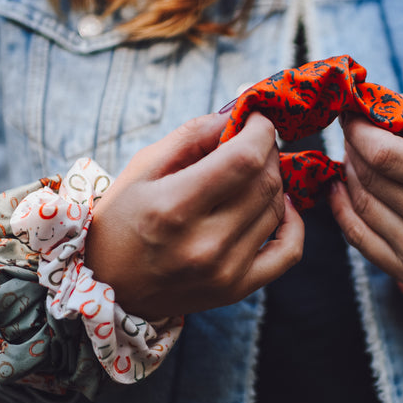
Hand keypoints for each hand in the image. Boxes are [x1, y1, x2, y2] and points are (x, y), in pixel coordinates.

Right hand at [84, 112, 303, 317]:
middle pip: (265, 182)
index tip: (257, 119)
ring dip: (273, 181)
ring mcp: (224, 271)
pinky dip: (293, 222)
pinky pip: (289, 252)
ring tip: (253, 173)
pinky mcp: (237, 289)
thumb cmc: (121, 220)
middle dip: (267, 151)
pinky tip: (279, 205)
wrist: (109, 287)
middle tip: (254, 142)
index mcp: (172, 207)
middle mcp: (203, 244)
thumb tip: (238, 113)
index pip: (244, 159)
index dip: (260, 131)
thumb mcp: (142, 168)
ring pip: (277, 208)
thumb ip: (191, 136)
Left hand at [328, 96, 402, 287]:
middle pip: (369, 178)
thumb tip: (368, 99)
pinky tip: (342, 187)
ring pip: (360, 205)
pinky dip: (342, 209)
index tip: (351, 114)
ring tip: (355, 157)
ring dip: (349, 175)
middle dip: (354, 149)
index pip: (384, 154)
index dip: (358, 131)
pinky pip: (358, 238)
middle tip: (354, 133)